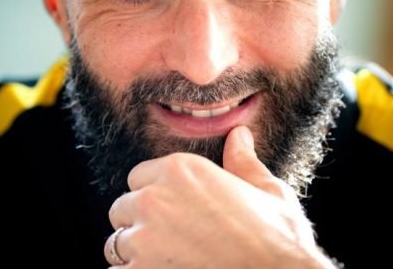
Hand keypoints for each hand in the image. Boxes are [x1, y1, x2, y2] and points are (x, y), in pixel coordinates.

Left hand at [105, 126, 335, 267]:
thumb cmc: (277, 237)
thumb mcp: (267, 190)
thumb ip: (244, 161)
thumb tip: (240, 135)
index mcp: (181, 170)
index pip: (138, 177)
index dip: (154, 193)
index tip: (171, 209)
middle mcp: (155, 199)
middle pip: (122, 207)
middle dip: (139, 222)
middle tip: (167, 237)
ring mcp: (144, 239)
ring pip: (116, 242)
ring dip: (133, 252)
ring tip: (161, 260)